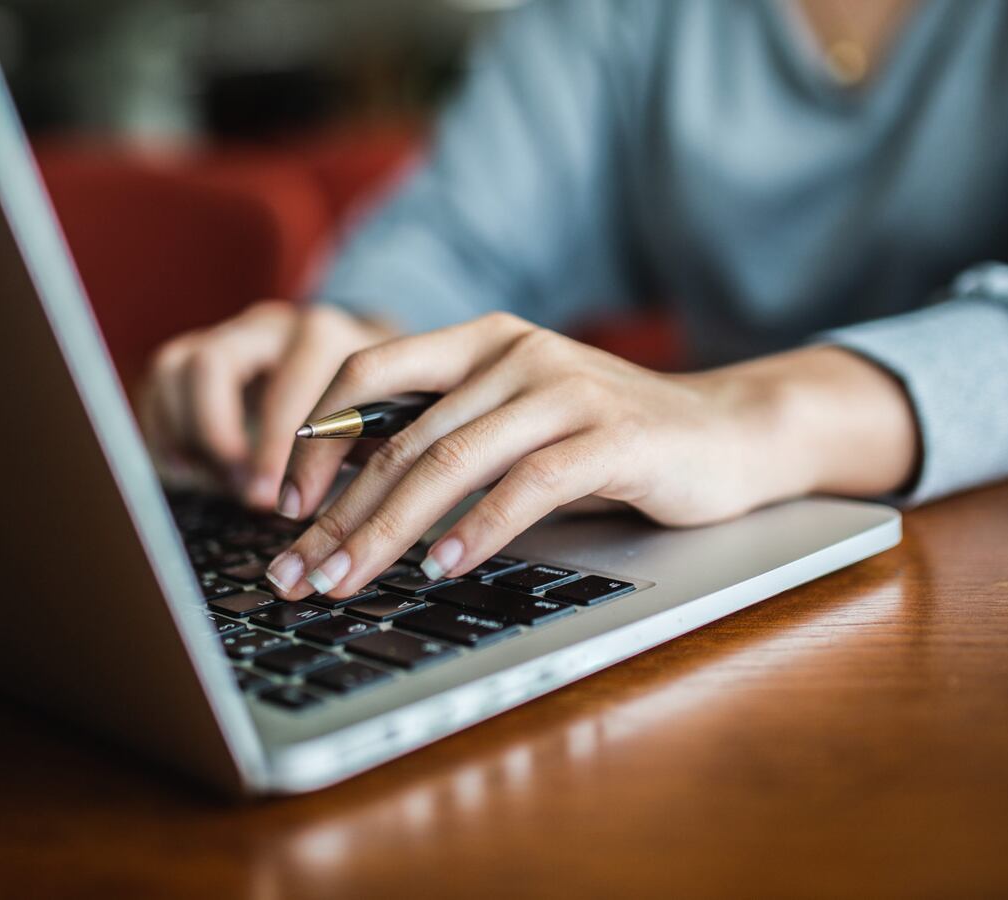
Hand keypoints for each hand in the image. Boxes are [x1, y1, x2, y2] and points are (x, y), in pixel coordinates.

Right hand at [139, 301, 395, 509]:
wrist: (366, 361)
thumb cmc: (375, 402)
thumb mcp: (381, 420)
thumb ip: (359, 450)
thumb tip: (332, 515)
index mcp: (321, 335)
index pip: (286, 384)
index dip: (273, 449)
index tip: (273, 499)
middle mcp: (269, 326)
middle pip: (210, 366)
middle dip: (217, 437)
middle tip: (240, 488)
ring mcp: (230, 334)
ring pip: (176, 369)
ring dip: (187, 434)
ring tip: (219, 480)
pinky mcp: (202, 352)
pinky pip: (161, 383)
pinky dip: (166, 430)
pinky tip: (194, 468)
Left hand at [263, 312, 917, 598]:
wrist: (728, 433)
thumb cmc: (611, 438)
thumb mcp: (518, 420)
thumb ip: (449, 434)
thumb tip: (349, 498)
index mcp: (480, 340)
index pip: (367, 370)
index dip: (314, 437)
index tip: (280, 506)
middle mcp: (514, 352)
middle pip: (400, 436)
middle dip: (339, 514)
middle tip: (297, 572)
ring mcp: (564, 389)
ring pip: (450, 462)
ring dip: (388, 532)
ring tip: (348, 582)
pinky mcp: (610, 435)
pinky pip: (526, 485)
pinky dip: (476, 531)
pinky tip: (441, 568)